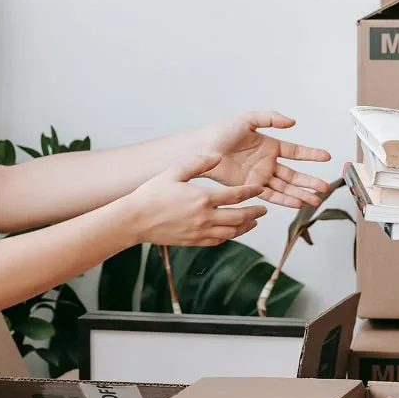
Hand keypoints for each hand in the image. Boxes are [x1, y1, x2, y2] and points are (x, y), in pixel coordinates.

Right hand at [125, 154, 267, 245]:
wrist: (134, 220)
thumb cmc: (152, 194)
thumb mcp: (174, 172)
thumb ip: (198, 163)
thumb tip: (217, 156)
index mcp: (203, 197)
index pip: (236, 195)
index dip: (251, 192)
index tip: (259, 188)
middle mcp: (205, 217)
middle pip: (239, 217)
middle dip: (254, 213)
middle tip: (263, 210)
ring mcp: (200, 232)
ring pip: (232, 232)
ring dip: (246, 226)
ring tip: (254, 222)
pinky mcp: (194, 242)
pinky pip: (218, 241)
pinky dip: (230, 236)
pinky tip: (233, 231)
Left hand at [202, 111, 331, 208]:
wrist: (203, 150)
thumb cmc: (221, 133)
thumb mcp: (248, 119)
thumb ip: (270, 118)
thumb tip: (292, 122)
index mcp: (270, 146)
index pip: (296, 152)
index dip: (311, 155)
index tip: (326, 157)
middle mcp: (268, 163)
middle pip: (294, 175)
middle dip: (310, 181)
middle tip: (325, 187)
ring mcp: (260, 177)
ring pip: (286, 188)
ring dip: (301, 194)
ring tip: (316, 200)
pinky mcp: (251, 188)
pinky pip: (271, 195)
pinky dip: (284, 200)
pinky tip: (297, 203)